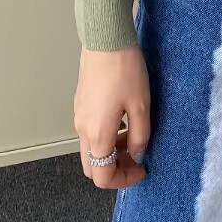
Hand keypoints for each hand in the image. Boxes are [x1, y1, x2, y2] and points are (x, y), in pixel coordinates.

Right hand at [73, 44, 150, 188]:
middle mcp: (82, 129)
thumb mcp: (141, 106)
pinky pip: (89, 131)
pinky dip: (105, 136)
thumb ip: (140, 136)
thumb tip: (137, 155)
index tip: (142, 169)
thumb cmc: (125, 71)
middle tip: (136, 158)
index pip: (103, 177)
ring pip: (90, 149)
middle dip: (114, 169)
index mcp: (97, 134)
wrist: (105, 41)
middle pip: (93, 167)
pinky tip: (122, 120)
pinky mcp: (81, 104)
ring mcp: (79, 116)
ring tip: (133, 136)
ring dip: (110, 152)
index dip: (124, 180)